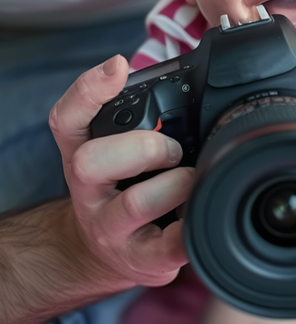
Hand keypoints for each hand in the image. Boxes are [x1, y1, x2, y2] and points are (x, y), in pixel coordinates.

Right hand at [48, 55, 193, 289]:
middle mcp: (89, 191)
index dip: (89, 90)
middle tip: (174, 150)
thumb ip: (144, 118)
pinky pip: (169, 245)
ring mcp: (110, 227)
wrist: (111, 252)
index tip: (118, 66)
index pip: (68, 118)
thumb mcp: (122, 150)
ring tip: (191, 181)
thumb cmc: (126, 188)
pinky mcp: (140, 258)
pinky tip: (200, 213)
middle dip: (143, 146)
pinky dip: (192, 227)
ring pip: (134, 203)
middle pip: (91, 161)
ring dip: (176, 185)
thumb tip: (189, 82)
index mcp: (84, 154)